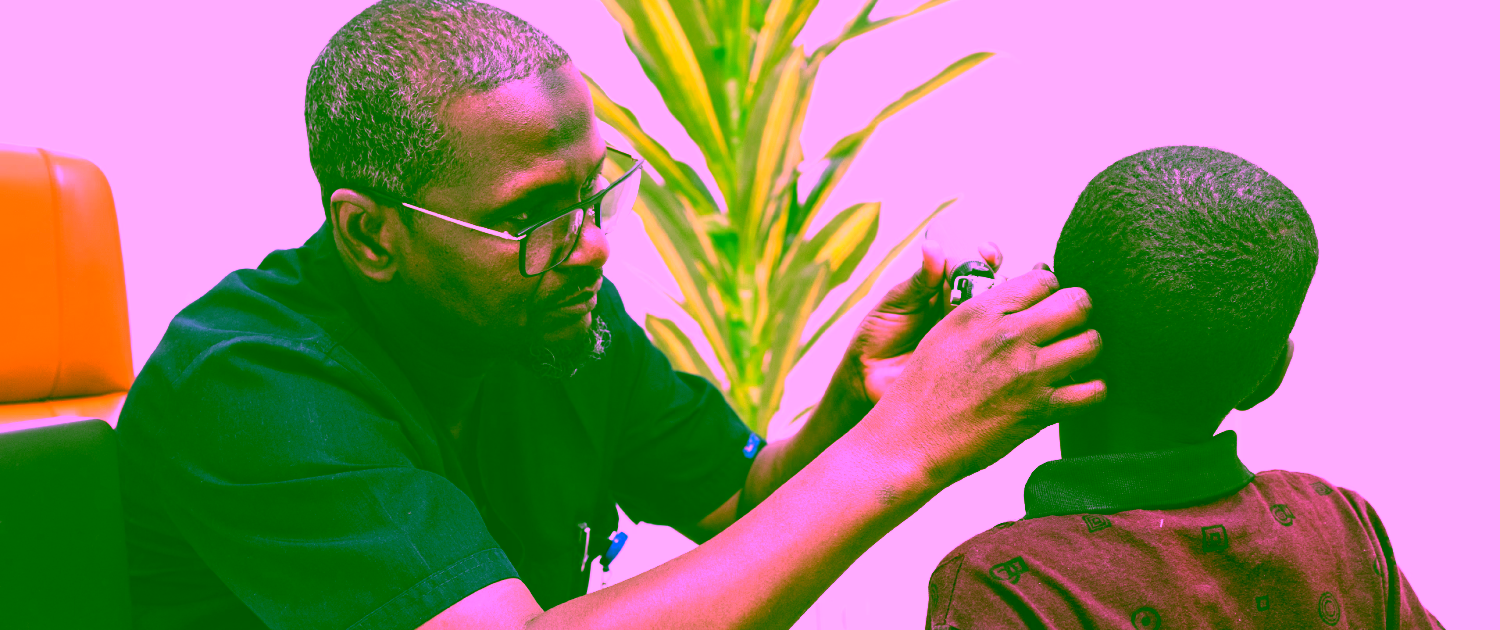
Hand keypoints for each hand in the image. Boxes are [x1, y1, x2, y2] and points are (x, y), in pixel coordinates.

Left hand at [840, 240, 1002, 409]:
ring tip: (996, 306)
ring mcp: (971, 335)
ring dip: (1005, 307)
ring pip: (999, 316)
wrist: (868, 375)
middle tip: (996, 280)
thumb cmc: (879, 333)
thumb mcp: (897, 302)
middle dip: (1001, 280)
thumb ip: (920, 279)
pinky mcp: (972, 360)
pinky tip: (998, 336)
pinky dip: (1000, 339)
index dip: (985, 258)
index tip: (986, 253)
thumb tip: (934, 247)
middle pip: (995, 288)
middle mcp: (963, 309)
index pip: (974, 266)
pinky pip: (992, 347)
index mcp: (945, 288)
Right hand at [866, 270, 1104, 485]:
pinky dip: (1092, 389)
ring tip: (1075, 356)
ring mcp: (1028, 373)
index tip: (1048, 304)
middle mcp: (1009, 336)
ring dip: (1087, 347)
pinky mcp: (1040, 409)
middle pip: (1077, 303)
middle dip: (1079, 311)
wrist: (911, 439)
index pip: (1044, 279)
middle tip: (1071, 325)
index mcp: (982, 311)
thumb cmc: (924, 386)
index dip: (1052, 289)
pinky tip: (1078, 389)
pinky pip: (1093, 391)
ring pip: (1091, 343)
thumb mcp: (946, 331)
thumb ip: (987, 310)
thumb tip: (1025, 289)